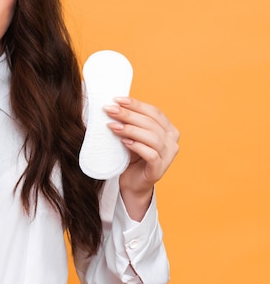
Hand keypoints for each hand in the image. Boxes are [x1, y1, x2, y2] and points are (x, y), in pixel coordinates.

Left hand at [105, 97, 179, 219]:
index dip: (136, 104)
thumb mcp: (132, 135)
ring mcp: (168, 156)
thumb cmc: (132, 157)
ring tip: (112, 126)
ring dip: (130, 129)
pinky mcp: (159, 169)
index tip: (117, 99)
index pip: (154, 112)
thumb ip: (130, 122)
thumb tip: (114, 104)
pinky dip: (137, 146)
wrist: (131, 184)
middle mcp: (172, 141)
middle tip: (110, 110)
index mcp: (168, 129)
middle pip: (151, 123)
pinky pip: (150, 154)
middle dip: (128, 115)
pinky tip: (124, 142)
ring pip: (152, 137)